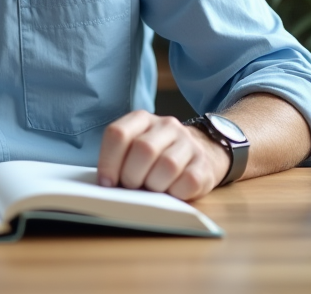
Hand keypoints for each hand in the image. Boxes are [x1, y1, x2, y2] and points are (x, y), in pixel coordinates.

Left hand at [96, 110, 230, 200]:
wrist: (201, 153)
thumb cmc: (157, 157)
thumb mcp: (135, 149)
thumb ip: (119, 160)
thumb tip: (106, 184)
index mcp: (142, 119)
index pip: (118, 133)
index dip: (108, 161)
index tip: (106, 182)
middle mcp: (167, 126)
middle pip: (143, 149)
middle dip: (132, 175)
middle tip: (131, 187)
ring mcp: (188, 143)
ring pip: (167, 165)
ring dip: (154, 185)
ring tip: (153, 188)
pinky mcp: (204, 164)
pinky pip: (187, 181)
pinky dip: (175, 192)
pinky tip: (172, 190)